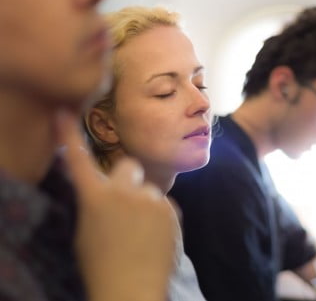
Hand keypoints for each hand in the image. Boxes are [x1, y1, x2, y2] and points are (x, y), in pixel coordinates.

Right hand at [56, 110, 176, 300]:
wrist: (132, 289)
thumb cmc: (101, 265)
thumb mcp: (87, 230)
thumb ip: (96, 203)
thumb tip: (104, 191)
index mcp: (95, 197)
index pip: (79, 160)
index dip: (70, 137)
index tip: (63, 113)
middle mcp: (124, 190)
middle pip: (129, 165)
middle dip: (128, 178)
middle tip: (125, 201)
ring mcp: (151, 199)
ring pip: (149, 190)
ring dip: (146, 203)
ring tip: (142, 233)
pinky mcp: (172, 210)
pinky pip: (165, 206)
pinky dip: (161, 217)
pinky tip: (155, 238)